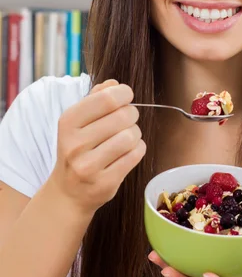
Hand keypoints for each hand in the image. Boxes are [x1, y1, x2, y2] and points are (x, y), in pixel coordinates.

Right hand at [50, 79, 145, 215]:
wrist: (69, 192)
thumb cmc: (78, 149)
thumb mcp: (78, 122)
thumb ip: (95, 98)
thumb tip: (114, 84)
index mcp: (68, 123)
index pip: (106, 98)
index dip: (123, 93)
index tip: (126, 96)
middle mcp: (75, 144)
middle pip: (123, 116)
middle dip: (131, 114)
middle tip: (128, 119)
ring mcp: (89, 166)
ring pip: (131, 136)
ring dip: (135, 133)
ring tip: (127, 137)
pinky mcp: (105, 182)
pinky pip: (136, 155)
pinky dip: (138, 149)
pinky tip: (130, 150)